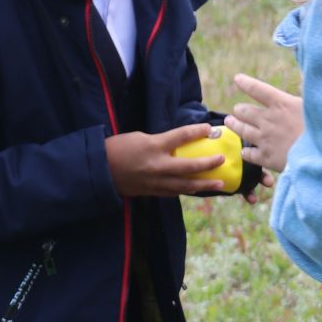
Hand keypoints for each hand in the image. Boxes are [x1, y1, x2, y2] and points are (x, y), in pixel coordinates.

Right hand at [104, 124, 230, 198]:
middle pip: (190, 166)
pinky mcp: (152, 192)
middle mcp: (157, 165)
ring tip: (220, 183)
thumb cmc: (118, 149)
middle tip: (222, 159)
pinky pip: (175, 192)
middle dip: (208, 163)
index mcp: (153, 146)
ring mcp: (156, 182)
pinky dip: (187, 190)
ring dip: (205, 185)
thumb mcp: (140, 137)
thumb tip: (178, 144)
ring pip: (186, 185)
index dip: (197, 131)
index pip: (181, 136)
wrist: (100, 171)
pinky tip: (198, 189)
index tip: (209, 128)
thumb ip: (160, 142)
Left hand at [226, 73, 303, 172]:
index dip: (245, 83)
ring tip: (230, 121)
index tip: (237, 79)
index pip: (257, 89)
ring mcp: (265, 139)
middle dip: (239, 110)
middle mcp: (269, 120)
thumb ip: (305, 92)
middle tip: (237, 110)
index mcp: (281, 104)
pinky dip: (245, 151)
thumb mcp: (314, 105)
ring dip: (234, 125)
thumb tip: (305, 74)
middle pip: (245, 111)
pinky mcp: (266, 157)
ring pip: (242, 130)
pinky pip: (248, 153)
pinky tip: (245, 151)